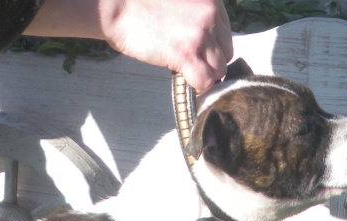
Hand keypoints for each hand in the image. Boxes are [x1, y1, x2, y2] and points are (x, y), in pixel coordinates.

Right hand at [25, 0, 233, 91]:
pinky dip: (198, 87)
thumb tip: (200, 40)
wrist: (119, 6)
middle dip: (211, 61)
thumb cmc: (140, 3)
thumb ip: (195, 15)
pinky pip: (205, 81)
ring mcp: (200, 36)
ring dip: (206, 76)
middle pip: (226, 52)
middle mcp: (211, 16)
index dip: (213, 46)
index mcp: (211, 1)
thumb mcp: (180, 2)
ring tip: (189, 74)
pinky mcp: (186, 54)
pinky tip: (187, 83)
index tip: (200, 53)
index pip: (226, 33)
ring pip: (219, 69)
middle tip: (192, 64)